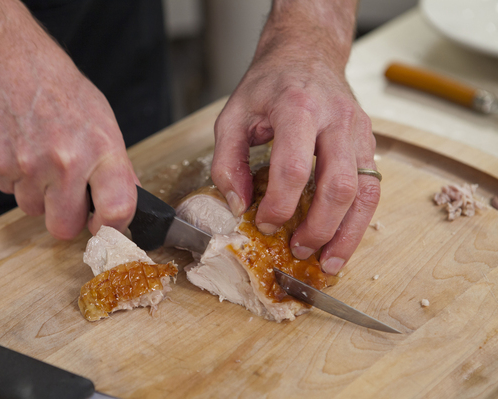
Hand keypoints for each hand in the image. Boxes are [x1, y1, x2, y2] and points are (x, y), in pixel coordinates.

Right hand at [0, 27, 137, 238]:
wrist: (8, 58)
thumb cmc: (60, 87)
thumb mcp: (103, 120)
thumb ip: (116, 165)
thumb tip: (128, 200)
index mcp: (102, 150)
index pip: (117, 211)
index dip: (112, 227)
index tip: (105, 224)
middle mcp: (66, 162)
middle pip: (65, 228)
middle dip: (66, 217)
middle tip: (67, 195)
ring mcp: (29, 166)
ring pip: (34, 210)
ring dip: (38, 195)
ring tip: (40, 158)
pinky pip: (9, 192)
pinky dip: (15, 179)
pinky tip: (21, 149)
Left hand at [211, 2, 378, 274]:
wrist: (308, 53)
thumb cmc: (269, 85)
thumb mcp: (234, 114)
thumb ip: (227, 160)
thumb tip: (238, 204)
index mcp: (298, 108)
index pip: (294, 167)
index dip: (280, 204)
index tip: (264, 222)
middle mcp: (335, 120)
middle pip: (338, 185)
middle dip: (318, 227)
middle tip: (296, 249)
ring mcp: (358, 132)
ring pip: (364, 192)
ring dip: (347, 234)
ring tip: (328, 262)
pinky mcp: (368, 143)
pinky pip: (371, 188)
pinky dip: (358, 221)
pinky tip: (342, 241)